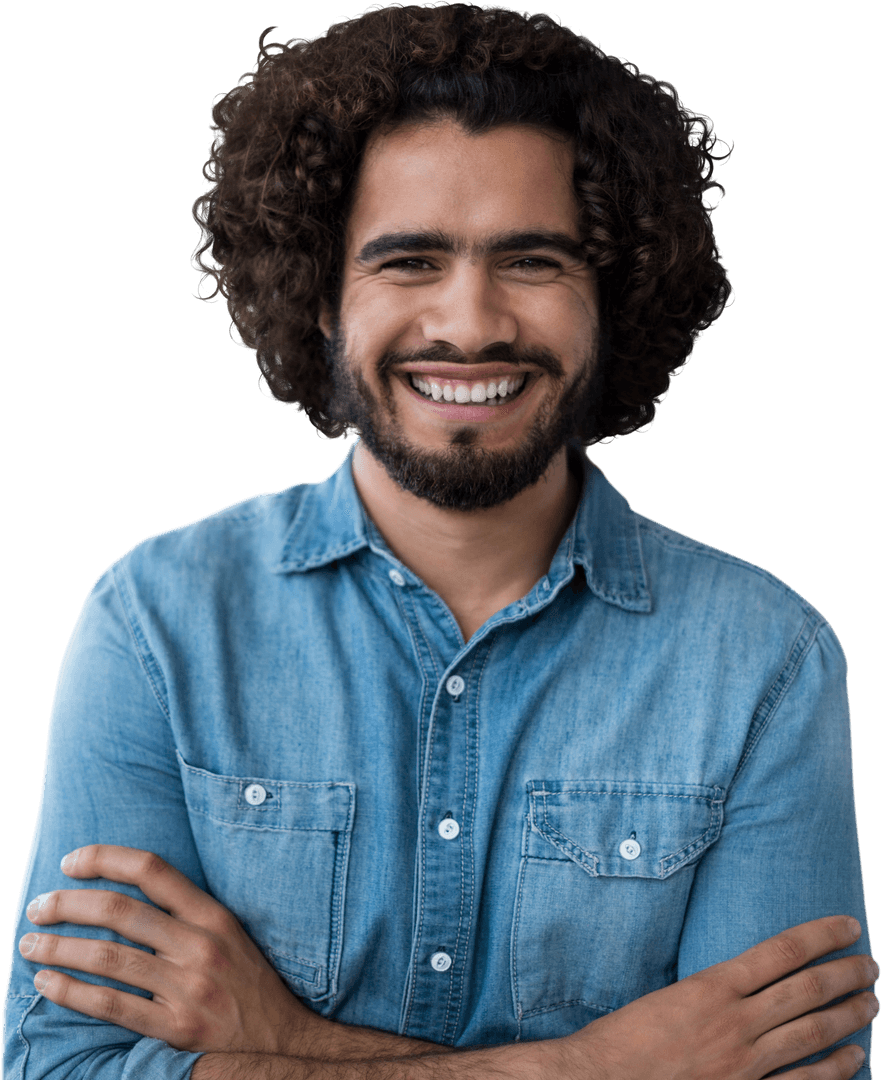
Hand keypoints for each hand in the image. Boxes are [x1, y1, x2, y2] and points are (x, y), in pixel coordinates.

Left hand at [19, 844, 318, 1054]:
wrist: (281, 1039)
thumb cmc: (247, 982)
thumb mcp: (227, 933)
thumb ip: (184, 912)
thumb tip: (124, 892)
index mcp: (212, 915)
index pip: (153, 870)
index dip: (106, 858)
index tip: (71, 861)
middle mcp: (199, 946)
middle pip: (120, 911)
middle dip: (69, 904)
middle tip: (39, 906)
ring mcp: (187, 988)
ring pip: (108, 958)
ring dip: (60, 946)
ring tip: (30, 943)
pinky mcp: (175, 1028)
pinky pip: (111, 1006)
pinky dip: (72, 992)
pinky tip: (48, 982)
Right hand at [551, 915, 876, 1078]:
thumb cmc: (623, 1040)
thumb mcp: (664, 997)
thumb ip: (706, 992)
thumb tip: (734, 983)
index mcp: (713, 986)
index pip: (781, 951)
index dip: (821, 935)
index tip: (847, 925)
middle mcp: (736, 1021)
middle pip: (807, 990)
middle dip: (845, 973)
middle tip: (870, 963)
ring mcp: (746, 1062)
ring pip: (812, 1033)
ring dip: (848, 1017)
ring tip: (872, 1001)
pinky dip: (835, 1070)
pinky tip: (855, 1058)